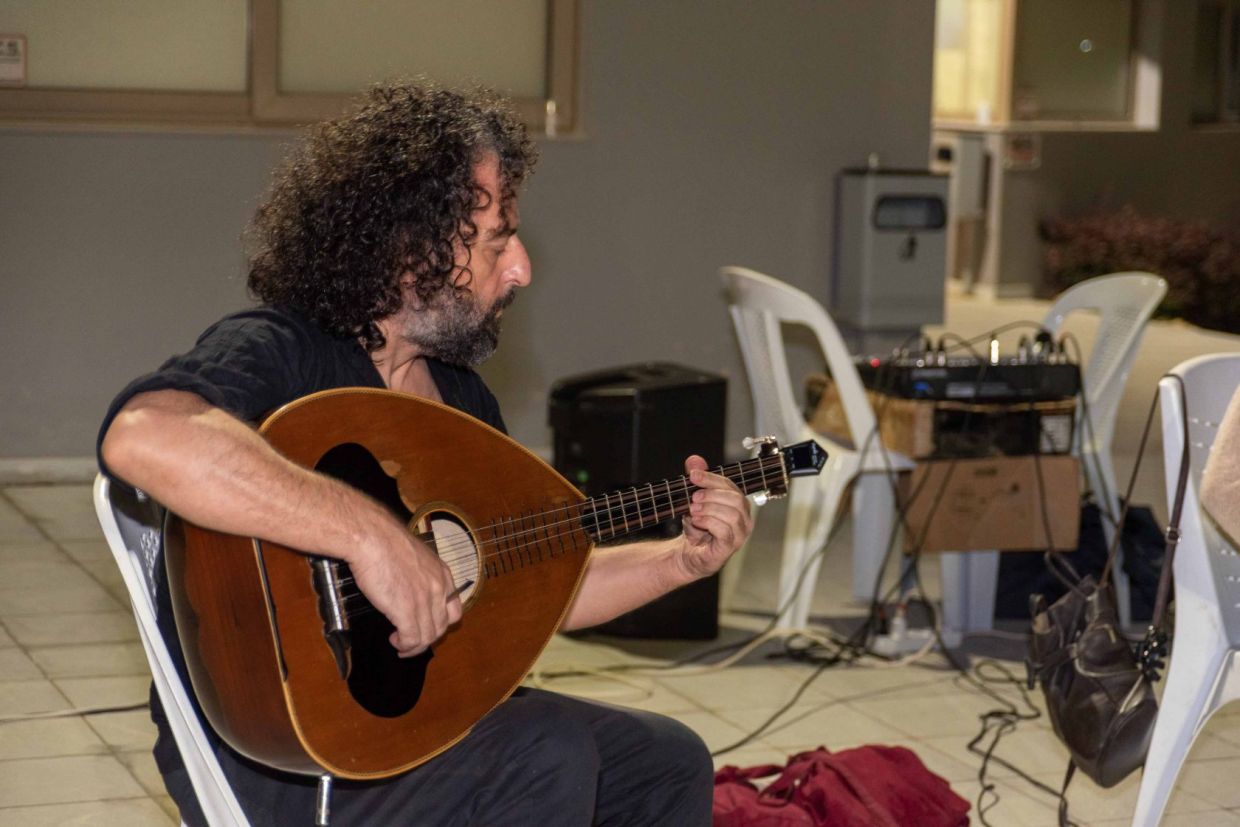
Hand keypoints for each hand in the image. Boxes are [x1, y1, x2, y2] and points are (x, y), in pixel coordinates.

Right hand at [345, 516, 462, 656]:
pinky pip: (412, 639)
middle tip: (410, 639)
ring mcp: (424, 601)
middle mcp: (439, 589)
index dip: (440, 623)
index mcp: (443, 574)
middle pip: (442, 626)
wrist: (372, 538)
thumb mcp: (414, 557)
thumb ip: (419, 575)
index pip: (454, 610)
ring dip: (414, 646)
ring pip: (428, 636)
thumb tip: (411, 589)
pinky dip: (405, 646)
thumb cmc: (385, 542)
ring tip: (400, 643)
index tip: (426, 626)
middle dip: (426, 638)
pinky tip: (395, 640)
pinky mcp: (406, 611)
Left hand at [679, 455, 752, 577]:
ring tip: (693, 510)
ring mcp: (739, 536)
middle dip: (711, 494)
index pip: (731, 486)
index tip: (692, 475)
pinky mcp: (729, 548)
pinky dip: (708, 522)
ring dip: (709, 509)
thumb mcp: (694, 500)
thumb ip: (696, 480)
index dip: (711, 478)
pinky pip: (725, 531)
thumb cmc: (696, 527)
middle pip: (735, 499)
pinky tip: (696, 521)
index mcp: (739, 505)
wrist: (686, 553)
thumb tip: (694, 460)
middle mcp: (744, 520)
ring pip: (731, 514)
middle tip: (693, 497)